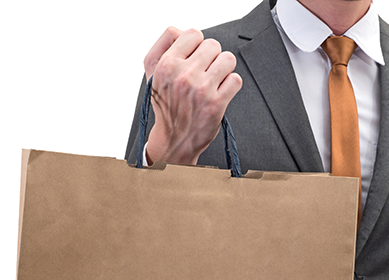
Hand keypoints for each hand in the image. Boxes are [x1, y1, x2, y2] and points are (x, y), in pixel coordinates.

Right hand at [143, 27, 242, 165]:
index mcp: (166, 65)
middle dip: (212, 57)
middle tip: (205, 71)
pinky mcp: (217, 104)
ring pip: (228, 59)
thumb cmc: (165, 104)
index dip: (197, 45)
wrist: (174, 139)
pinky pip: (236, 80)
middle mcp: (183, 76)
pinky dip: (231, 85)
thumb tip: (180, 30)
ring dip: (224, 69)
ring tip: (215, 80)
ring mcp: (201, 90)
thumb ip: (162, 45)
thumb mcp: (152, 72)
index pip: (193, 33)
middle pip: (213, 45)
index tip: (195, 58)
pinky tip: (220, 92)